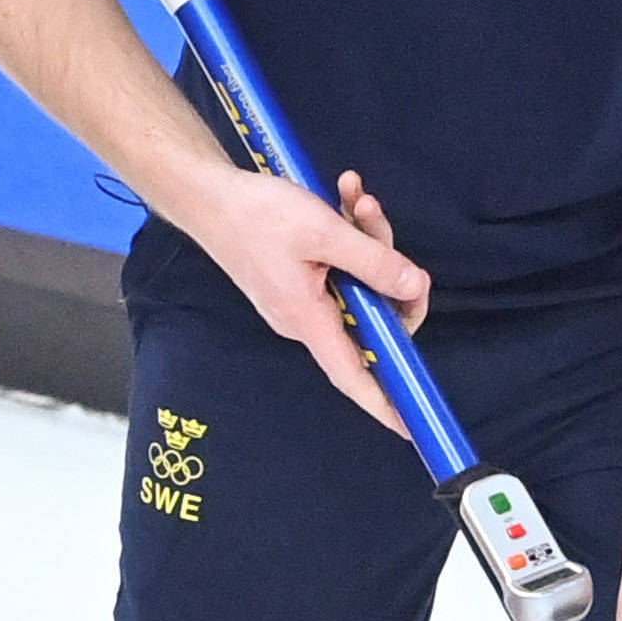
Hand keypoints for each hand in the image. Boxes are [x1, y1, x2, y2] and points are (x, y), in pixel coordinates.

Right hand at [170, 163, 430, 432]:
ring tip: (355, 199)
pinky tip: (344, 196)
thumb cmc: (255, 215)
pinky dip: (349, 234)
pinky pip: (340, 266)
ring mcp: (302, 299)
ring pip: (359, 282)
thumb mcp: (323, 233)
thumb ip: (373, 261)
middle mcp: (306, 318)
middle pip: (369, 315)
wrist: (208, 196)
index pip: (353, 374)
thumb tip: (413, 287)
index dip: (384, 402)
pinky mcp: (299, 279)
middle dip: (388, 271)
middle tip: (378, 226)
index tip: (411, 425)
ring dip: (367, 238)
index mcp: (308, 319)